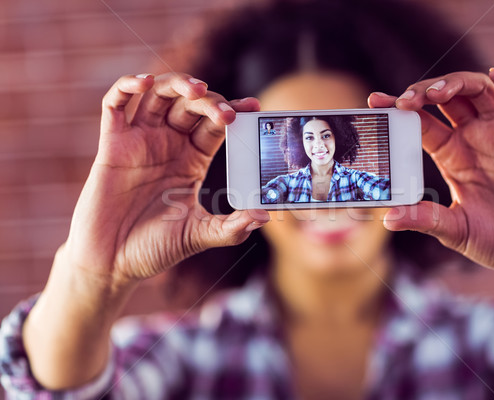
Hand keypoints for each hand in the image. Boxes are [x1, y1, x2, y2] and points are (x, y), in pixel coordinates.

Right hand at [64, 73, 268, 285]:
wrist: (111, 263)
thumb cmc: (154, 247)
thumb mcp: (198, 235)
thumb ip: (232, 228)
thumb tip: (265, 216)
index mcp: (191, 160)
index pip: (215, 125)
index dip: (233, 111)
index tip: (253, 105)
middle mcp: (167, 144)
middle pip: (190, 106)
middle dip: (210, 101)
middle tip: (225, 113)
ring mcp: (139, 141)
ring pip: (157, 96)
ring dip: (176, 85)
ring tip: (196, 90)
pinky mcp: (111, 144)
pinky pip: (115, 105)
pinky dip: (127, 87)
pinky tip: (145, 82)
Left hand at [369, 69, 493, 276]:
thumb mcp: (454, 231)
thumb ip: (425, 219)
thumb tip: (388, 219)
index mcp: (451, 155)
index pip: (421, 121)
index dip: (400, 108)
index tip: (376, 100)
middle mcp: (474, 139)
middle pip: (448, 98)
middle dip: (425, 91)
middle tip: (405, 100)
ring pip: (481, 91)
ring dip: (458, 83)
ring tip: (436, 93)